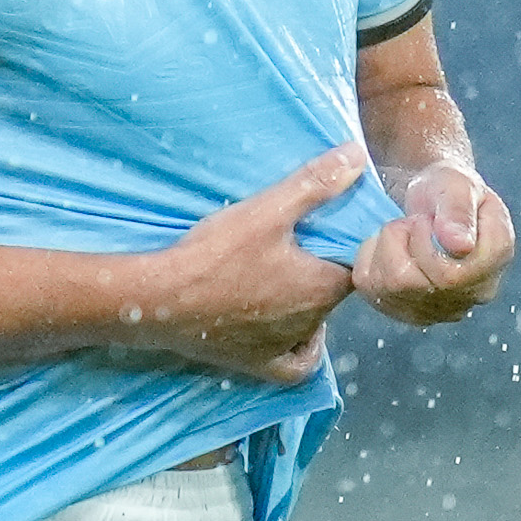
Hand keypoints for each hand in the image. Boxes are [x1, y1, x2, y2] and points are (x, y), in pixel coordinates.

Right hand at [132, 147, 361, 381]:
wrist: (161, 299)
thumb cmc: (217, 253)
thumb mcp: (268, 210)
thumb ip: (315, 185)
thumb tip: (358, 156)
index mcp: (324, 286)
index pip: (353, 265)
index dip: (343, 245)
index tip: (326, 229)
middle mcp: (313, 322)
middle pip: (332, 293)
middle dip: (322, 270)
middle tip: (299, 246)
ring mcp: (285, 346)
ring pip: (314, 324)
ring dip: (307, 302)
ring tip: (285, 275)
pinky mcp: (258, 365)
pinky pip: (294, 363)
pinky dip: (299, 348)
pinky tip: (288, 331)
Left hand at [351, 162, 514, 326]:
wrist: (434, 201)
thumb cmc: (450, 190)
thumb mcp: (457, 183)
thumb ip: (459, 211)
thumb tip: (460, 246)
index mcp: (495, 258)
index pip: (448, 275)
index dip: (423, 241)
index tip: (426, 218)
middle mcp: (475, 292)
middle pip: (413, 283)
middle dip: (401, 239)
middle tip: (412, 220)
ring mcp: (443, 308)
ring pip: (390, 287)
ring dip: (386, 247)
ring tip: (402, 232)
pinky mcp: (409, 311)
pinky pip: (372, 290)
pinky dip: (371, 260)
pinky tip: (388, 247)